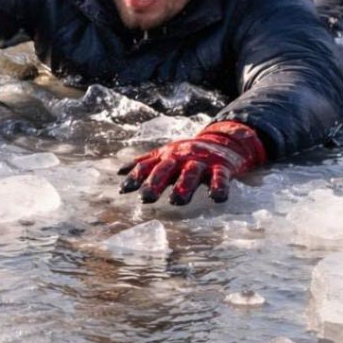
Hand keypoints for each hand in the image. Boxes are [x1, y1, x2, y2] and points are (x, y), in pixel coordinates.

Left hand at [118, 120, 266, 204]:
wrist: (224, 141)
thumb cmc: (187, 153)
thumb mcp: (165, 155)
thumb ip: (144, 164)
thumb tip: (118, 172)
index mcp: (166, 156)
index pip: (147, 166)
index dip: (135, 177)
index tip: (123, 191)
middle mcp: (182, 157)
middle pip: (166, 169)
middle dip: (155, 182)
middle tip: (146, 198)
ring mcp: (201, 161)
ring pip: (191, 172)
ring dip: (184, 186)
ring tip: (176, 201)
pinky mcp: (221, 166)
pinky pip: (220, 177)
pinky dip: (219, 186)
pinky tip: (216, 198)